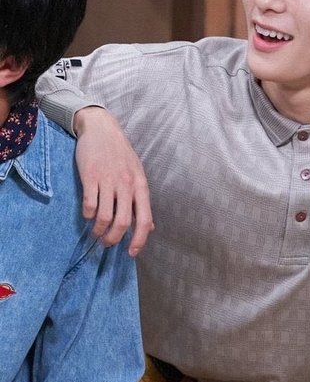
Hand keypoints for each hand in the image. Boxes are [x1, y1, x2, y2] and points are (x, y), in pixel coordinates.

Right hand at [74, 106, 153, 255]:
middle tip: (108, 243)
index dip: (139, 239)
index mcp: (140, 185)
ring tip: (96, 233)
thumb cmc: (120, 154)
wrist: (102, 129)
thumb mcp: (137, 175)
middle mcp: (126, 185)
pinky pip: (90, 204)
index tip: (132, 253)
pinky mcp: (91, 176)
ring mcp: (108, 180)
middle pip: (123, 222)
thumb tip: (149, 227)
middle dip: (115, 239)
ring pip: (105, 217)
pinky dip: (88, 215)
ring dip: (99, 231)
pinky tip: (88, 214)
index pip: (145, 218)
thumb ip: (142, 201)